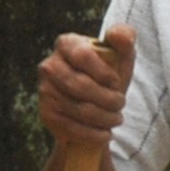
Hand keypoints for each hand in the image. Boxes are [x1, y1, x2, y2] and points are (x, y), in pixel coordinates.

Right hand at [38, 26, 135, 146]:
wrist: (95, 110)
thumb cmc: (109, 78)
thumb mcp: (121, 58)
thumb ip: (125, 39)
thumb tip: (119, 36)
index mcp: (66, 44)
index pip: (83, 55)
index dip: (104, 72)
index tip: (116, 82)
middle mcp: (49, 65)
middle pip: (80, 85)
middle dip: (108, 99)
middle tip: (120, 104)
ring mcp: (45, 90)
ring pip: (78, 109)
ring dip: (105, 118)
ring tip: (116, 119)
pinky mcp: (46, 113)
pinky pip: (72, 127)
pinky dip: (94, 134)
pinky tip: (104, 133)